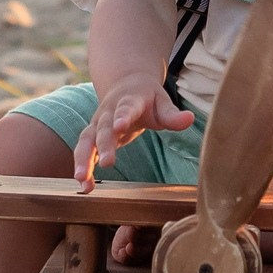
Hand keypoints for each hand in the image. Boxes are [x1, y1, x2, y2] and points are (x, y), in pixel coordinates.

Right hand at [75, 77, 191, 189]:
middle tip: (107, 163)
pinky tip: (85, 187)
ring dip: (84, 159)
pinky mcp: (92, 136)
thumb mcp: (162, 103)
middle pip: (103, 128)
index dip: (122, 116)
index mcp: (129, 101)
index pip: (125, 108)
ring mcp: (98, 124)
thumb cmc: (147, 99)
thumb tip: (189, 118)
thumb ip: (173, 115)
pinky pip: (85, 151)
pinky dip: (83, 168)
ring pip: (87, 140)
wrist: (126, 85)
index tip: (119, 126)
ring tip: (82, 180)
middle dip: (104, 145)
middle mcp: (108, 112)